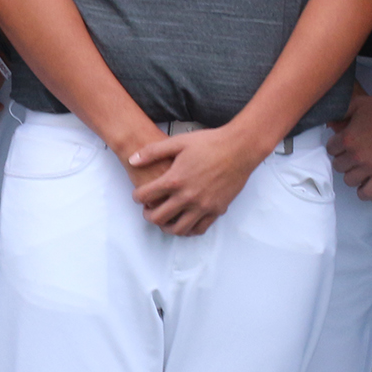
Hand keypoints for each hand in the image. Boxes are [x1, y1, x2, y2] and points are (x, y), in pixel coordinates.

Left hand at [126, 126, 267, 235]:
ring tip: (164, 218)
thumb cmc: (209, 143)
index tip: (138, 195)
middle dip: (148, 215)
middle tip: (148, 209)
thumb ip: (152, 152)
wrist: (239, 149)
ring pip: (178, 229)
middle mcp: (187, 197)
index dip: (136, 197)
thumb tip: (132, 160)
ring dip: (166, 226)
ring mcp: (203, 206)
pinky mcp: (217, 210)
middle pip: (158, 217)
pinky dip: (188, 229)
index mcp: (175, 179)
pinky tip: (184, 221)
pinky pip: (199, 229)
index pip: (145, 196)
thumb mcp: (177, 142)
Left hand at [326, 92, 371, 197]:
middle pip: (339, 166)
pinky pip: (367, 192)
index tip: (343, 146)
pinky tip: (367, 185)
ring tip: (360, 170)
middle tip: (353, 157)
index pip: (330, 149)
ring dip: (353, 175)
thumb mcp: (359, 103)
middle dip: (344, 161)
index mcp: (347, 138)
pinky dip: (364, 191)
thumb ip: (341, 111)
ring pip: (350, 180)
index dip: (336, 147)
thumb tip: (329, 121)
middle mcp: (356, 155)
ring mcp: (370, 167)